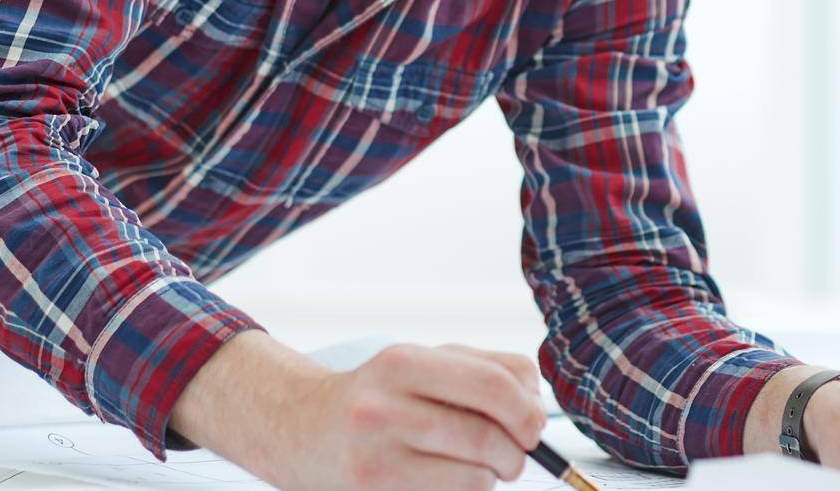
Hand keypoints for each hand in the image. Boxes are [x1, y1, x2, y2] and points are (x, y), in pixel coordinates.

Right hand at [171, 331, 546, 490]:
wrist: (303, 427)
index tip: (534, 422)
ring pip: (475, 471)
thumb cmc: (381, 394)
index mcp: (404, 361)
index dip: (529, 408)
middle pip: (488, 432)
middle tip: (519, 451)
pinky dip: (470, 486)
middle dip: (519, 448)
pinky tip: (453, 475)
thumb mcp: (425, 363)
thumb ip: (485, 370)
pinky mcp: (374, 486)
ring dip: (495, 472)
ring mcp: (377, 450)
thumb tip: (537, 405)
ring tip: (483, 462)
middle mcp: (385, 404)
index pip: (495, 383)